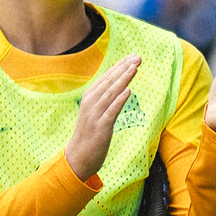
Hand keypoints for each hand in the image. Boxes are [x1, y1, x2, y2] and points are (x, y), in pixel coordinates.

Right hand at [63, 55, 141, 182]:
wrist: (78, 158)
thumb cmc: (88, 135)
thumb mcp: (94, 114)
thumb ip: (104, 100)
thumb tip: (120, 87)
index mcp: (89, 98)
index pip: (106, 78)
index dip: (119, 67)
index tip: (132, 57)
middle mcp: (90, 104)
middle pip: (109, 82)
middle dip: (124, 68)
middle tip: (137, 57)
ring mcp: (95, 115)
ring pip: (111, 93)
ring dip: (123, 79)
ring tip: (135, 68)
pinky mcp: (101, 127)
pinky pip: (111, 111)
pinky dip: (119, 100)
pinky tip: (128, 91)